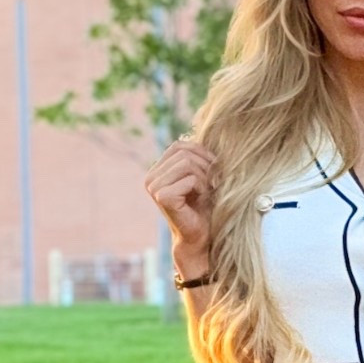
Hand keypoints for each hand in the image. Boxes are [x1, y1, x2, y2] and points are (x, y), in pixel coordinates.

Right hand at [145, 137, 214, 274]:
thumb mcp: (201, 175)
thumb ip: (196, 155)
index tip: (213, 171)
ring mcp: (153, 187)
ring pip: (187, 163)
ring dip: (204, 177)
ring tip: (207, 192)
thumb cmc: (205, 207)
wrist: (203, 237)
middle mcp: (151, 177)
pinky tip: (201, 200)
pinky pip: (189, 178)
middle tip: (212, 184)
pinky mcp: (162, 196)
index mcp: (157, 170)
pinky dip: (202, 187)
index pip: (179, 145)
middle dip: (205, 166)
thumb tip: (199, 126)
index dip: (201, 153)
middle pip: (184, 153)